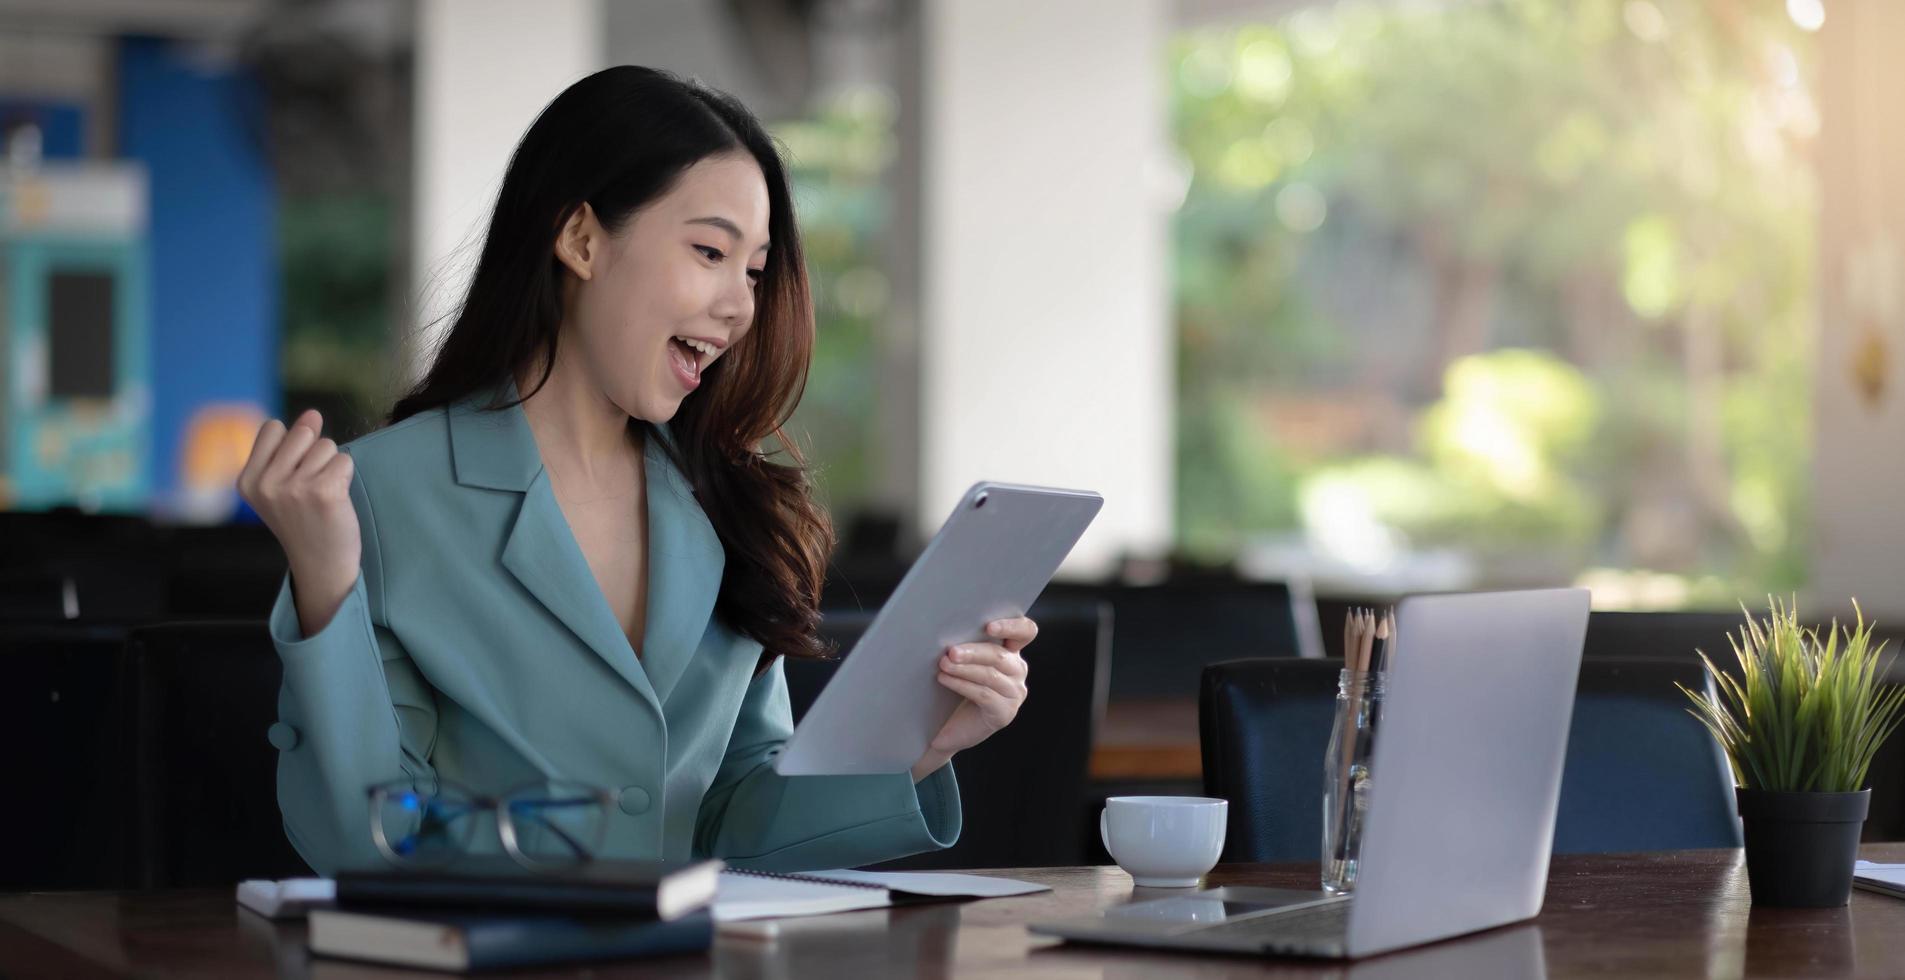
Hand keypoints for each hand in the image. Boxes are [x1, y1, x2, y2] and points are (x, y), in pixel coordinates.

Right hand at [237, 409, 360, 635]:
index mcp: (248, 480)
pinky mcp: (323, 492)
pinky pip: (344, 461)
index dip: (292, 445)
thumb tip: (312, 413)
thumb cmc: (304, 521)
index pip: (272, 427)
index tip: (292, 475)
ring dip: (332, 467)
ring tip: (323, 496)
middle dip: (314, 453)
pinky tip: (336, 500)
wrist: (321, 565)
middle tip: (311, 488)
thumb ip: (293, 446)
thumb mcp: (283, 484)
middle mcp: (266, 483)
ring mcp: (293, 488)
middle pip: (302, 432)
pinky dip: (346, 477)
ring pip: (326, 445)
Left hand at [911, 617, 1036, 780]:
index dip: (1011, 626)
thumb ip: (965, 647)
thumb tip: (947, 631)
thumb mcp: (963, 663)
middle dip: (974, 652)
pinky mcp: (1004, 713)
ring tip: (944, 665)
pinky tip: (945, 679)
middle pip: (1000, 656)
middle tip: (951, 652)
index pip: (1025, 632)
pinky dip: (962, 685)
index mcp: (1011, 652)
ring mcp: (1014, 693)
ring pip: (990, 675)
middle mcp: (1017, 671)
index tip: (989, 626)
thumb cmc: (954, 688)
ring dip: (964, 668)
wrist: (948, 727)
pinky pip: (984, 694)